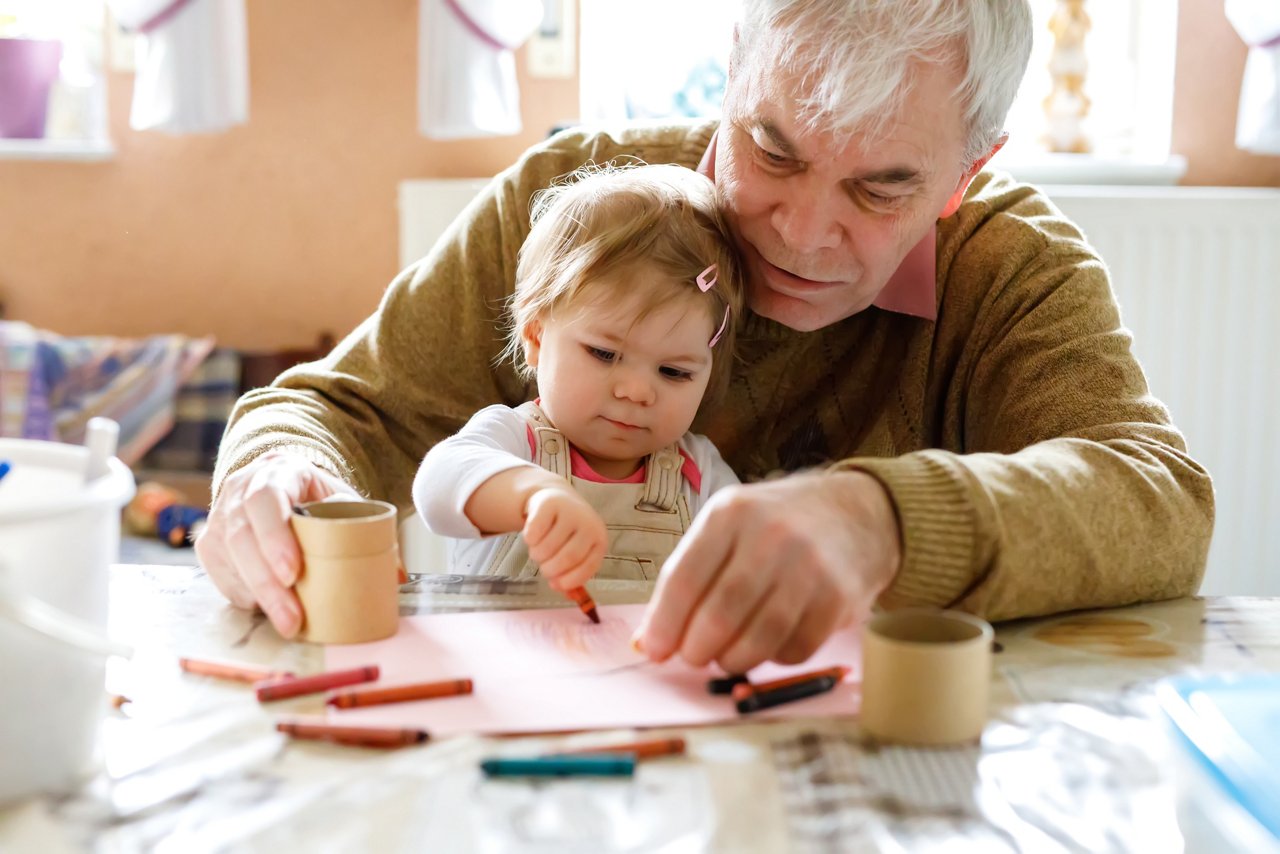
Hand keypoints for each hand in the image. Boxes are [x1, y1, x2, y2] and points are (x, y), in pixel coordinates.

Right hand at [194, 452, 357, 636]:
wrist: (282, 485)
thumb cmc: (316, 498)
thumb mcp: (342, 500)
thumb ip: (365, 529)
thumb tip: (396, 575)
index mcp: (277, 472)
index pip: (266, 499)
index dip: (275, 537)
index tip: (293, 573)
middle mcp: (239, 491)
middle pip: (242, 537)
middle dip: (267, 583)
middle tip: (293, 617)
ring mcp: (219, 517)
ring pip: (228, 560)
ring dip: (258, 596)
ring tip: (287, 623)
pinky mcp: (210, 546)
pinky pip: (222, 577)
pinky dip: (246, 597)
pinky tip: (268, 611)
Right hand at [522, 486, 607, 590]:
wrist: (557, 499)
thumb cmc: (568, 533)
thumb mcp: (576, 552)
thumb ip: (573, 575)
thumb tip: (570, 597)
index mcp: (599, 540)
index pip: (588, 566)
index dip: (571, 580)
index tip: (555, 585)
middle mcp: (589, 524)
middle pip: (569, 557)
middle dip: (551, 569)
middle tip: (544, 569)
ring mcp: (570, 512)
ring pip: (548, 546)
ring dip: (537, 556)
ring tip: (538, 552)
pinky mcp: (549, 504)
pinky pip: (534, 531)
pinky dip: (529, 540)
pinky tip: (532, 537)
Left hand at [633, 471, 901, 672]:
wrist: (855, 514)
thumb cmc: (775, 525)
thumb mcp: (726, 529)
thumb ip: (687, 578)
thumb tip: (646, 642)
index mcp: (731, 513)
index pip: (684, 579)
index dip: (663, 624)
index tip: (654, 651)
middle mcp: (770, 535)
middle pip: (719, 614)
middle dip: (696, 649)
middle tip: (692, 657)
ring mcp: (809, 567)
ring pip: (757, 638)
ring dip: (732, 660)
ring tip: (725, 657)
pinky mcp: (839, 597)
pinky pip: (794, 649)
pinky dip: (772, 658)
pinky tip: (766, 645)